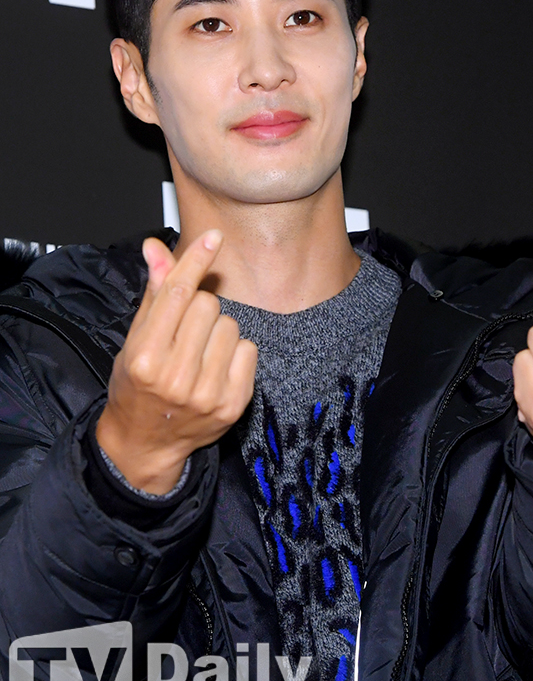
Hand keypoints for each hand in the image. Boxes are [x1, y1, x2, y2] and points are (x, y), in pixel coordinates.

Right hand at [96, 230, 256, 492]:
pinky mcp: (233, 405)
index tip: (213, 238)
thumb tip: (156, 247)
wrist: (145, 442)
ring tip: (199, 353)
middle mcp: (175, 377)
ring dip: (217, 331)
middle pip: (208, 305)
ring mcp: (207, 394)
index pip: (178, 294)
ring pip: (231, 325)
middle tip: (186, 332)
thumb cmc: (137, 384)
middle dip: (199, 309)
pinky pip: (248, 349)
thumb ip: (154, 292)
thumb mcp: (134, 339)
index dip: (196, 261)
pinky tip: (216, 367)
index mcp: (145, 357)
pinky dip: (235, 352)